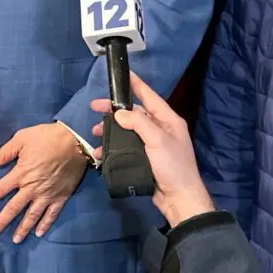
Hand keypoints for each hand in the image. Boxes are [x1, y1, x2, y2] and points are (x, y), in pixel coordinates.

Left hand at [0, 122, 86, 242]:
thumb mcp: (21, 139)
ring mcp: (47, 195)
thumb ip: (3, 153)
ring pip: (32, 216)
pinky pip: (52, 214)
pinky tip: (39, 233)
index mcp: (20, 174)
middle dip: (1, 222)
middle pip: (13, 209)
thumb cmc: (47, 138)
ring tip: (15, 240)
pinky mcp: (61, 197)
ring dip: (22, 229)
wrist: (75, 141)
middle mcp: (32, 188)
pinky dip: (45, 225)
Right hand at [91, 71, 214, 226]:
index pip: (149, 96)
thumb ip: (139, 123)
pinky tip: (101, 153)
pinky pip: (125, 147)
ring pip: (127, 131)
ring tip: (95, 134)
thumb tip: (119, 114)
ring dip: (110, 131)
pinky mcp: (144, 159)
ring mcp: (152, 145)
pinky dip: (112, 148)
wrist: (178, 199)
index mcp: (168, 120)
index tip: (122, 73)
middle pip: (134, 114)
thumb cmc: (173, 166)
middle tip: (94, 108)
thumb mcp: (158, 140)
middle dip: (114, 111)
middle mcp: (160, 129)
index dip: (135, 84)